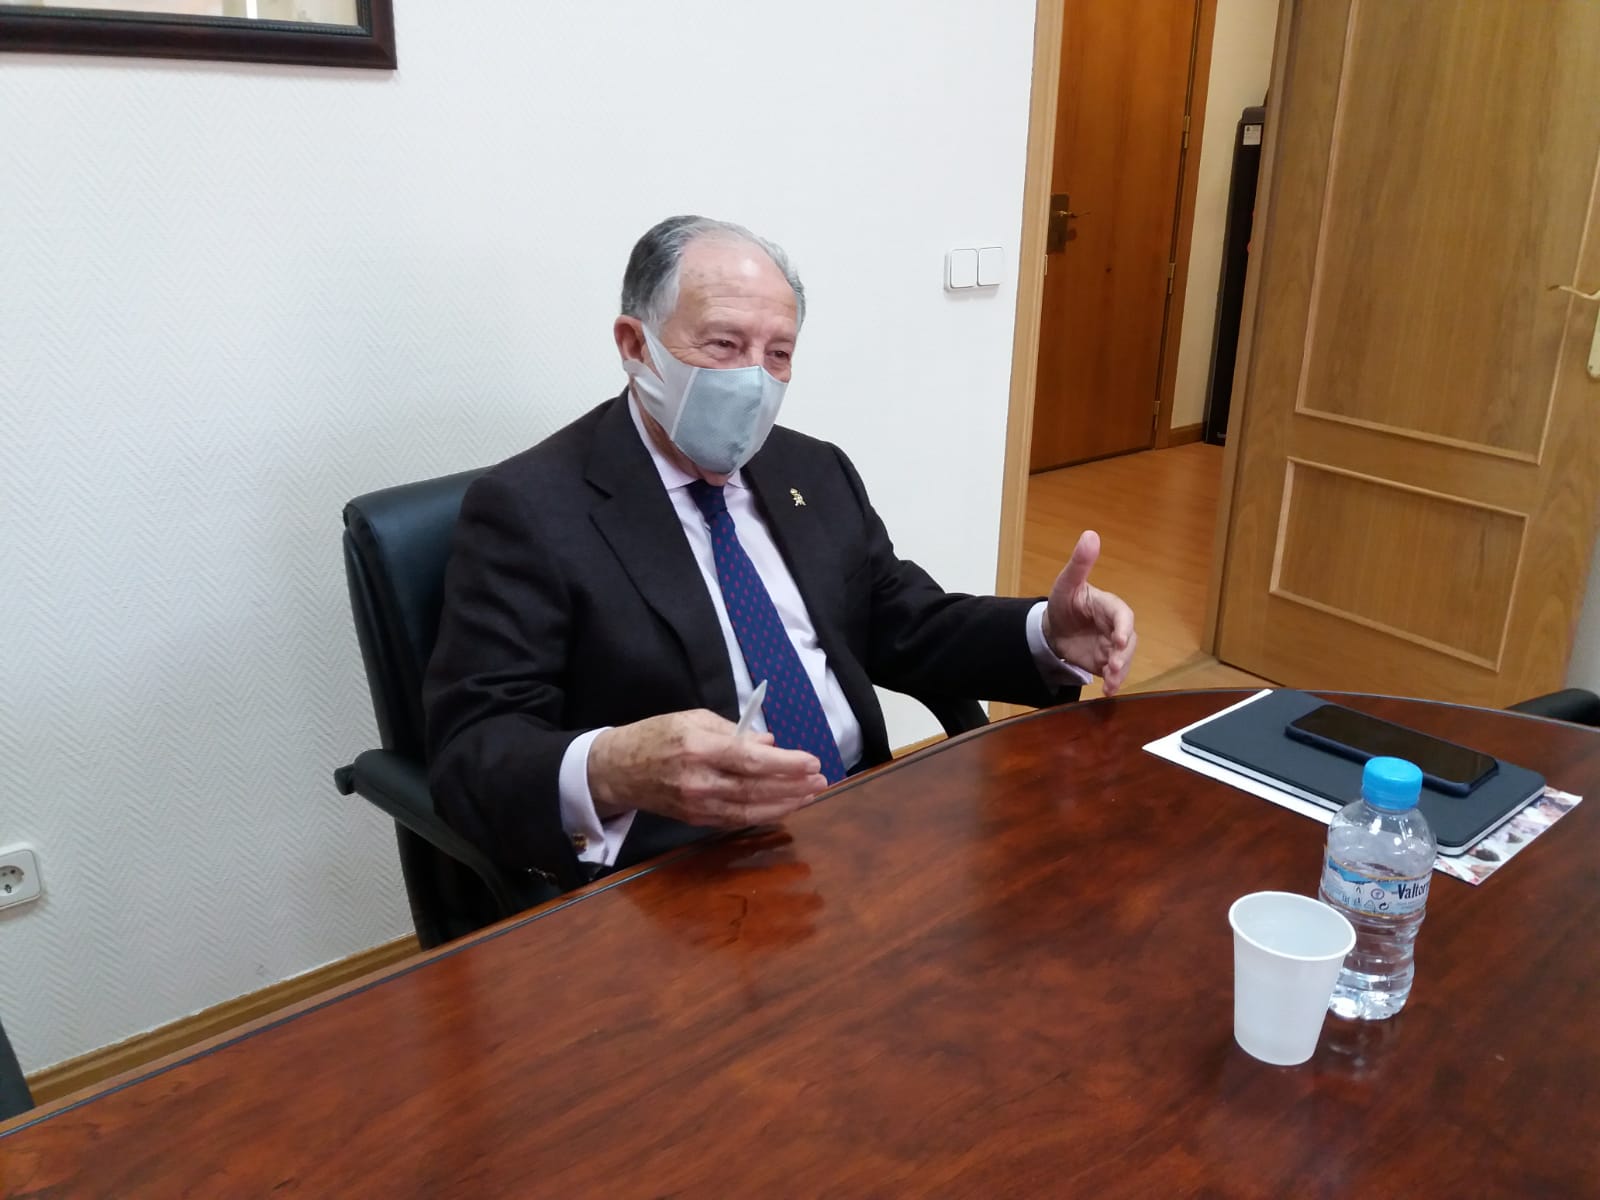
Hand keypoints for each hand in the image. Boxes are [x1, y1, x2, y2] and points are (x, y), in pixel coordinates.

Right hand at [589, 709, 827, 827]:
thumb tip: (769, 744)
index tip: (812, 761)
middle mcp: (699, 781)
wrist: (617, 769)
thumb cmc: (656, 735)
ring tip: (811, 795)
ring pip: (750, 810)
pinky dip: (764, 815)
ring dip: (785, 804)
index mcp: (698, 748)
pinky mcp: (695, 819)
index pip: (750, 760)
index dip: (785, 764)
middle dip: (793, 786)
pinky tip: (784, 807)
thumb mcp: (693, 718)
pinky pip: (736, 820)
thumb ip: (733, 731)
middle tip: (821, 780)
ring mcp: (697, 805)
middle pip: (755, 789)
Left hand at [1043, 530, 1137, 694]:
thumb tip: (1090, 535)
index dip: (1124, 627)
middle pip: (1128, 641)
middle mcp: (1116, 627)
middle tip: (1114, 667)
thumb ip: (1080, 562)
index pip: (1123, 615)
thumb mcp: (1066, 583)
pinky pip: (1115, 673)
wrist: (1051, 629)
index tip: (1120, 639)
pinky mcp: (1106, 662)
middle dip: (1124, 655)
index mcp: (1109, 606)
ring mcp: (1112, 646)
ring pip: (1125, 659)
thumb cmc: (1063, 601)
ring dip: (1121, 672)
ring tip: (1110, 683)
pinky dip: (1114, 683)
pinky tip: (1107, 692)